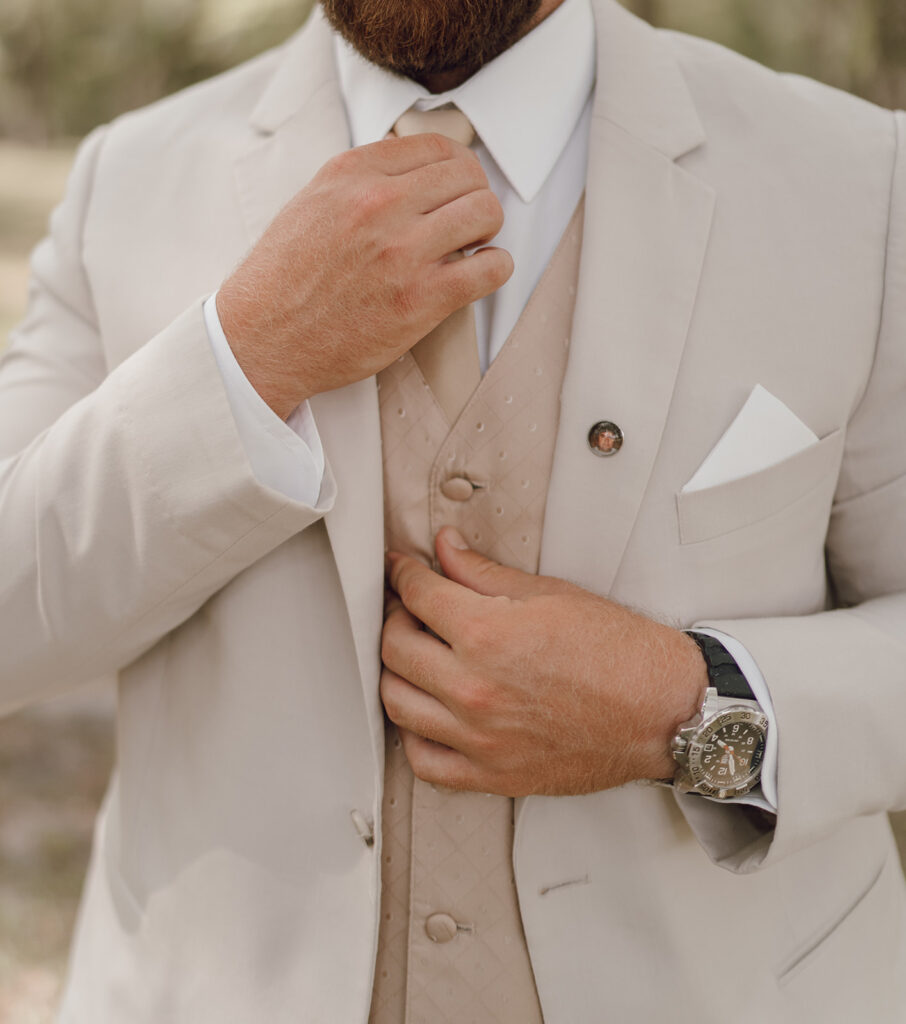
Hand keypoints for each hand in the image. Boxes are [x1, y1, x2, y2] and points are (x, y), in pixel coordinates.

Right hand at [217, 134, 512, 418]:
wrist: (263, 339)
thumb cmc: (284, 279)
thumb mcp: (312, 203)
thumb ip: (361, 180)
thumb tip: (415, 171)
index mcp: (351, 174)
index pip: (436, 146)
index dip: (457, 168)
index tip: (457, 188)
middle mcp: (378, 204)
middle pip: (467, 175)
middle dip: (475, 196)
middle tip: (467, 222)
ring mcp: (402, 252)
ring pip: (485, 213)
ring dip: (488, 229)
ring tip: (472, 247)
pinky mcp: (420, 299)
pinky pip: (490, 268)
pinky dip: (496, 268)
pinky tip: (480, 273)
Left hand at [381, 527, 707, 796]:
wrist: (665, 713)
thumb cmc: (621, 656)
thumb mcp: (551, 595)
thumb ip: (484, 572)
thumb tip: (446, 550)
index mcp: (487, 635)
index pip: (417, 594)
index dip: (403, 574)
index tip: (402, 570)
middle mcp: (474, 689)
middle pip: (395, 646)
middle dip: (396, 616)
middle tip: (409, 607)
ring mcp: (479, 738)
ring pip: (397, 703)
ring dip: (396, 671)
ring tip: (415, 655)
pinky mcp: (491, 775)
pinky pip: (424, 762)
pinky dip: (414, 736)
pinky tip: (427, 714)